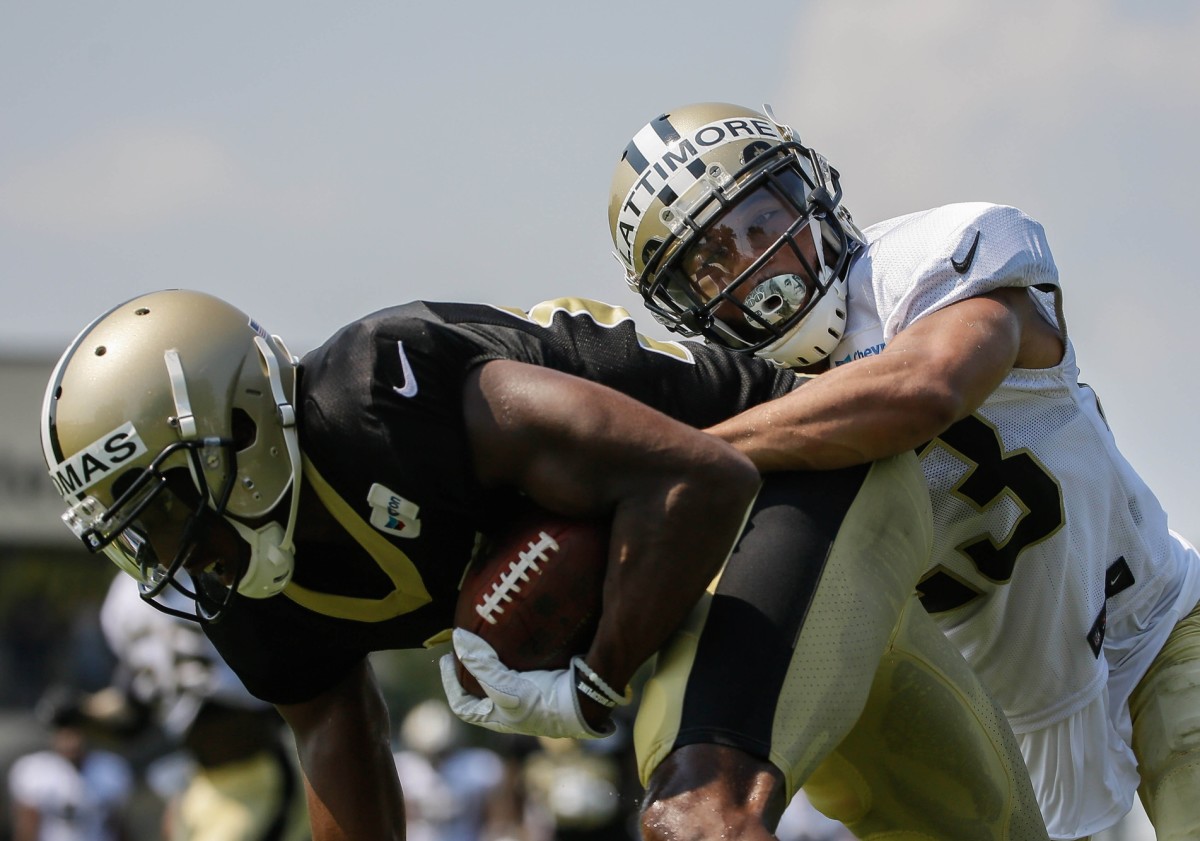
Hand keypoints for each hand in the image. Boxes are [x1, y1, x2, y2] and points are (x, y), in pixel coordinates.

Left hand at [438, 629, 612, 738]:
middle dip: (471, 670)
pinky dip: (513, 657)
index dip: (449, 683)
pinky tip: (513, 641)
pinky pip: (521, 669)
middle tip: (466, 645)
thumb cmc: (543, 703)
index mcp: (497, 718)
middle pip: (480, 691)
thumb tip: (458, 638)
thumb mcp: (506, 687)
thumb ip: (480, 664)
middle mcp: (510, 710)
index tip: (447, 657)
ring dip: (491, 662)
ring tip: (486, 639)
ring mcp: (528, 698)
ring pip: (501, 679)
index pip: (462, 704)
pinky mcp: (544, 683)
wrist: (586, 702)